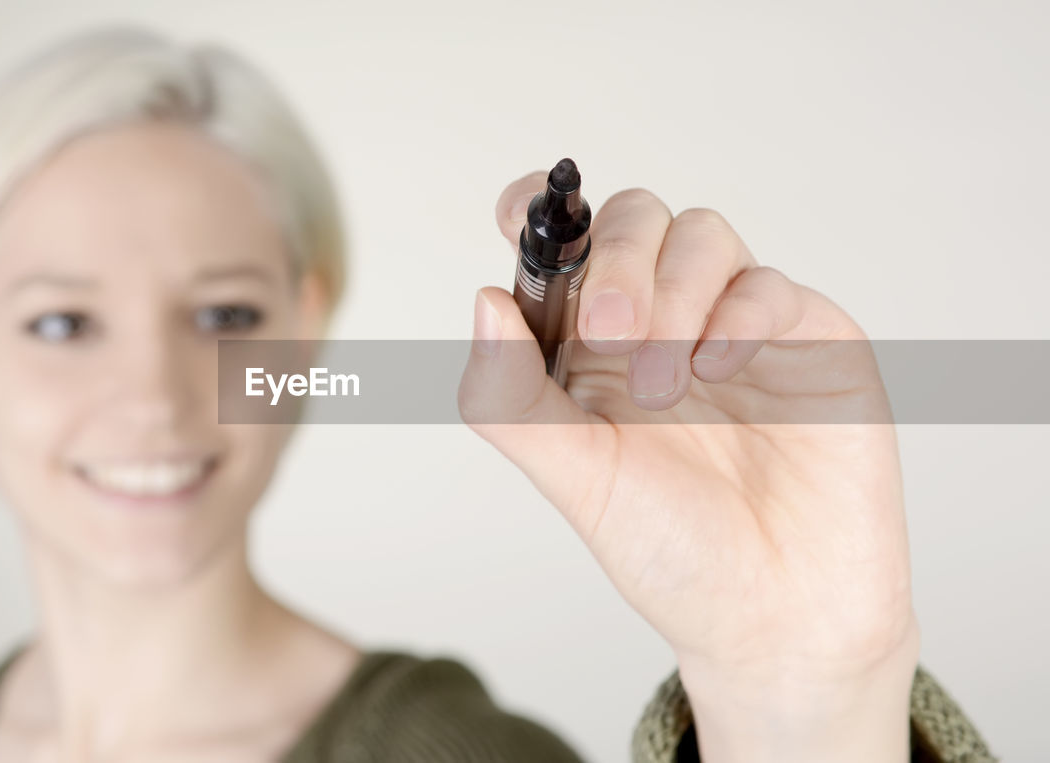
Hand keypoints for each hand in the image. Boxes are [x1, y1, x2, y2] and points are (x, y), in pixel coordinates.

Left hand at [458, 172, 919, 761]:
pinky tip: (718, 363)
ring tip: (663, 384)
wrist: (778, 617)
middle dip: (616, 260)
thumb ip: (512, 397)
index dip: (540, 215)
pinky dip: (739, 312)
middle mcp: (661, 320)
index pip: (563, 247)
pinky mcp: (806, 338)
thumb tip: (483, 300)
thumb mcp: (574, 478)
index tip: (521, 217)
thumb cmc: (672, 551)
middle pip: (633, 221)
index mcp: (590, 346)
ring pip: (700, 235)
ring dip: (672, 293)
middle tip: (608, 333)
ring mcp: (734, 323)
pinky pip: (769, 286)